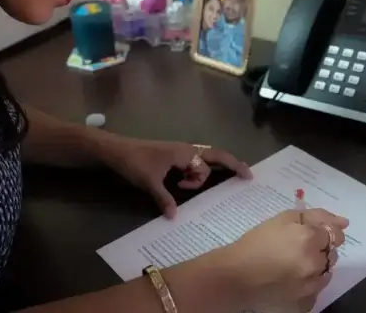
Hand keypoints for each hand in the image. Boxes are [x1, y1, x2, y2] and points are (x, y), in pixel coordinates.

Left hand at [104, 136, 251, 217]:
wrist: (117, 150)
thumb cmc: (135, 162)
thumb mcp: (150, 182)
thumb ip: (164, 199)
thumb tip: (174, 216)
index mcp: (184, 152)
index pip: (205, 166)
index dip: (201, 180)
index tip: (208, 182)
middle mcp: (186, 150)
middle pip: (215, 155)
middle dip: (232, 163)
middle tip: (247, 173)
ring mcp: (180, 152)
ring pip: (202, 161)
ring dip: (203, 173)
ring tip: (188, 186)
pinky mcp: (173, 157)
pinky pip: (193, 163)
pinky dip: (197, 171)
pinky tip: (191, 182)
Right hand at [225, 208, 348, 311]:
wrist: (236, 275)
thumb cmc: (257, 242)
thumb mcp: (284, 218)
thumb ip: (316, 216)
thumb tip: (344, 222)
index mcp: (309, 239)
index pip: (334, 234)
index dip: (322, 233)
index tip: (309, 235)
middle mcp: (314, 263)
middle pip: (332, 254)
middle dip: (319, 250)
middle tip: (295, 249)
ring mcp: (311, 286)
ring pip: (326, 272)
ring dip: (316, 267)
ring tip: (292, 265)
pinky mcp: (304, 303)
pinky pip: (317, 290)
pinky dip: (309, 284)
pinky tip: (291, 279)